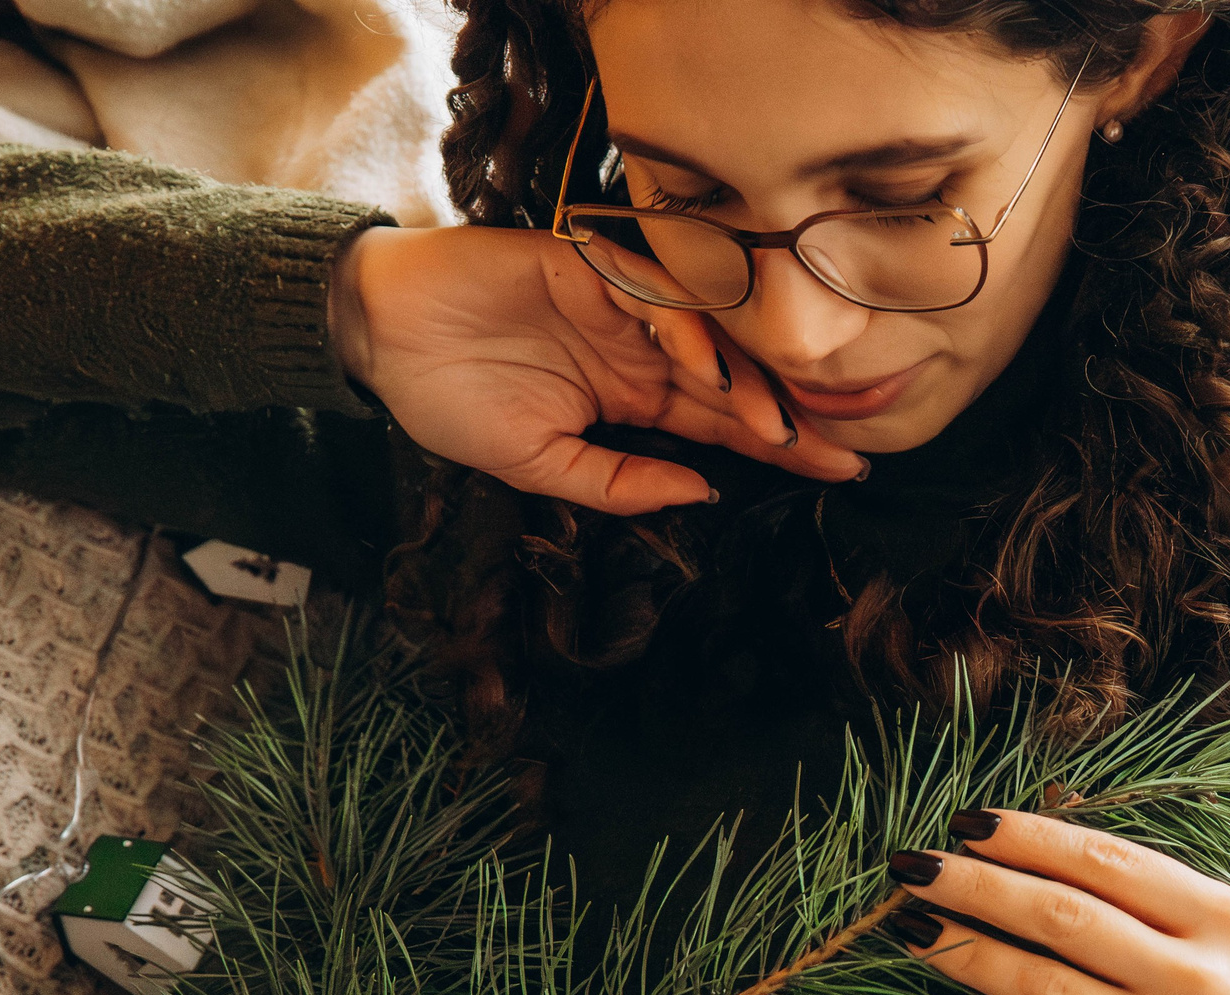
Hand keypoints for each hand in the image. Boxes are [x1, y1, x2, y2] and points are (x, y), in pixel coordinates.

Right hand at [331, 226, 862, 513]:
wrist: (382, 333)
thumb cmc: (450, 398)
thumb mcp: (539, 466)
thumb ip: (618, 484)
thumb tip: (702, 491)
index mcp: (634, 397)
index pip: (723, 424)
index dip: (781, 447)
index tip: (840, 475)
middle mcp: (640, 351)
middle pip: (734, 384)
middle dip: (792, 419)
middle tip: (847, 455)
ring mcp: (620, 308)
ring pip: (708, 340)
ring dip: (747, 384)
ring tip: (784, 431)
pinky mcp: (589, 268)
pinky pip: (653, 295)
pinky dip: (684, 329)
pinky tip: (707, 370)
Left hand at [886, 810, 1229, 994]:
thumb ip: (1151, 897)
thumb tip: (1034, 846)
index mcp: (1224, 920)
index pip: (1104, 860)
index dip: (1025, 837)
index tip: (966, 823)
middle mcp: (1199, 980)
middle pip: (1059, 916)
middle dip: (973, 885)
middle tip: (912, 868)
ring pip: (1039, 987)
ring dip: (963, 952)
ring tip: (914, 930)